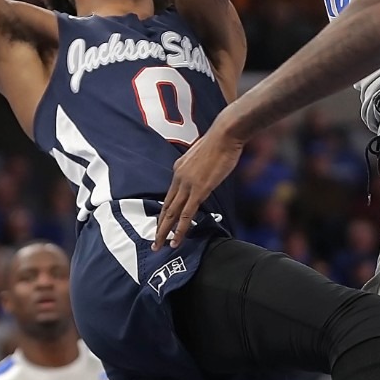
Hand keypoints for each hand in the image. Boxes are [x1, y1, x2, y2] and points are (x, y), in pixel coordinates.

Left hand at [155, 113, 245, 249]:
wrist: (225, 133)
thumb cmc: (220, 140)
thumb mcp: (204, 154)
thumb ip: (200, 167)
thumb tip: (205, 173)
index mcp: (179, 168)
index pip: (170, 195)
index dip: (165, 211)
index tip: (163, 223)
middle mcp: (179, 177)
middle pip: (166, 207)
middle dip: (159, 226)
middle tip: (154, 241)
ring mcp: (187, 184)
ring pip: (172, 213)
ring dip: (164, 232)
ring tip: (159, 246)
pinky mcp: (199, 190)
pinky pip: (186, 214)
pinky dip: (180, 229)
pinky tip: (176, 240)